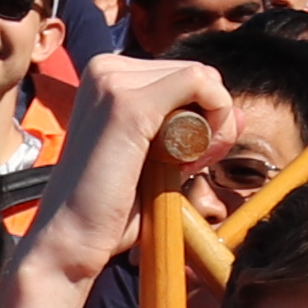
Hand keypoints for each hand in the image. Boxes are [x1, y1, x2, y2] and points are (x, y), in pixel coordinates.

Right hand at [13, 55, 222, 304]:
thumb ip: (193, 130)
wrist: (69, 239)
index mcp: (108, 75)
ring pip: (203, 79)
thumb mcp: (158, 157)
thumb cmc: (110, 208)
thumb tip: (238, 112)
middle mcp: (106, 68)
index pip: (186, 77)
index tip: (184, 159)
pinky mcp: (128, 103)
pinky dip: (214, 119)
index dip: (202, 118)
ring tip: (179, 166)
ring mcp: (113, 81)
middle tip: (185, 166)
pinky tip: (186, 159)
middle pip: (199, 75)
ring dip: (211, 127)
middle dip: (210, 122)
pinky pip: (200, 84)